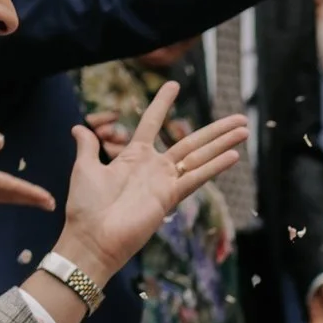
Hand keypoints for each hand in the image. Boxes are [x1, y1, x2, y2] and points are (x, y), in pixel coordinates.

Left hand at [57, 85, 249, 285]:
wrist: (91, 238)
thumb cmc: (85, 206)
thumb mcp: (85, 167)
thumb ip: (88, 146)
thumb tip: (78, 127)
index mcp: (134, 157)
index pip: (152, 122)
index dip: (162, 103)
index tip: (174, 84)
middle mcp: (154, 168)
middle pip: (191, 141)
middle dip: (216, 129)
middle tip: (239, 117)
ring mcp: (164, 182)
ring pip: (200, 156)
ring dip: (223, 143)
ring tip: (244, 129)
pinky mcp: (169, 197)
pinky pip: (196, 178)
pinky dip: (215, 167)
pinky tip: (234, 156)